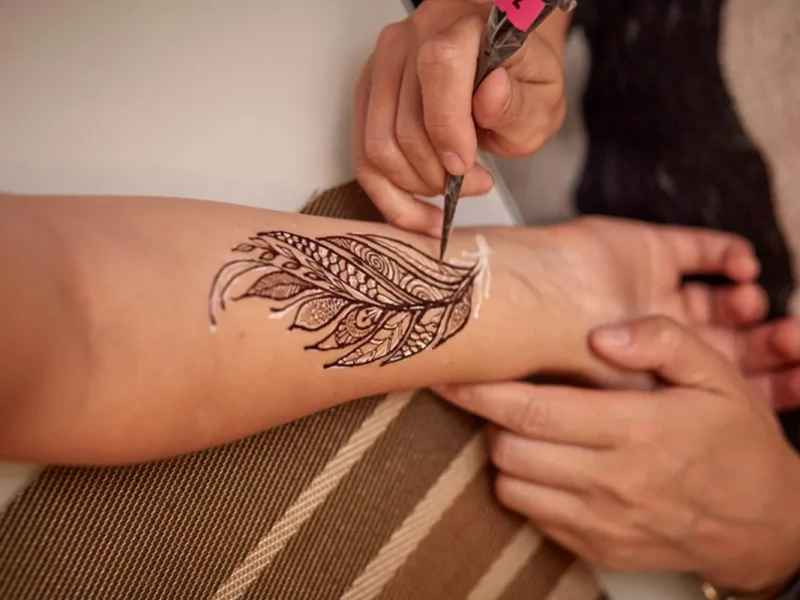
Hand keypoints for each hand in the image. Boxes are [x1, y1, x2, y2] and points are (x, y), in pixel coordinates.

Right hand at [353, 0, 567, 233]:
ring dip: (415, 184)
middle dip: (437, 173)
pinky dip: (390, 195)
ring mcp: (383, 65)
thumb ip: (520, 103)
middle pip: (402, 124)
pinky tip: (418, 211)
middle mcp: (412, 38)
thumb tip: (489, 96)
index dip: (448, 126)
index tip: (465, 164)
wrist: (500, 67)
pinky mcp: (369, 94)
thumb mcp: (542, 96)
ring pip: (377, 147)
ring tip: (451, 185)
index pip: (439, 66)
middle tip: (473, 181)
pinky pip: (363, 157)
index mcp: (463, 25)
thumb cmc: (520, 81)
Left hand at [436, 316, 799, 594]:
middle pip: (511, 447)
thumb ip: (662, 341)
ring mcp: (601, 520)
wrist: (767, 523)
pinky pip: (532, 516)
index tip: (456, 374)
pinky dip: (524, 487)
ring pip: (512, 485)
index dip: (484, 391)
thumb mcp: (718, 375)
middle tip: (485, 393)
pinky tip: (544, 462)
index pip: (535, 410)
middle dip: (486, 418)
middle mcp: (612, 480)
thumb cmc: (737, 442)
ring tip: (520, 427)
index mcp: (637, 429)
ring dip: (505, 452)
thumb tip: (600, 333)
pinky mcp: (596, 546)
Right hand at [487, 216, 770, 386]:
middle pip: (730, 341)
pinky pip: (705, 250)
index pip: (722, 383)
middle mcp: (659, 338)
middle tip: (793, 341)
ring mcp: (656, 291)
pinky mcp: (652, 250)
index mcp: (658, 376)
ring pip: (722, 297)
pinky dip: (732, 256)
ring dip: (748, 301)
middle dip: (767, 343)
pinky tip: (743, 269)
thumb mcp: (635, 403)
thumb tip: (733, 432)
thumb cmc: (575, 363)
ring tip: (752, 305)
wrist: (531, 311)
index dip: (765, 384)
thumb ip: (678, 410)